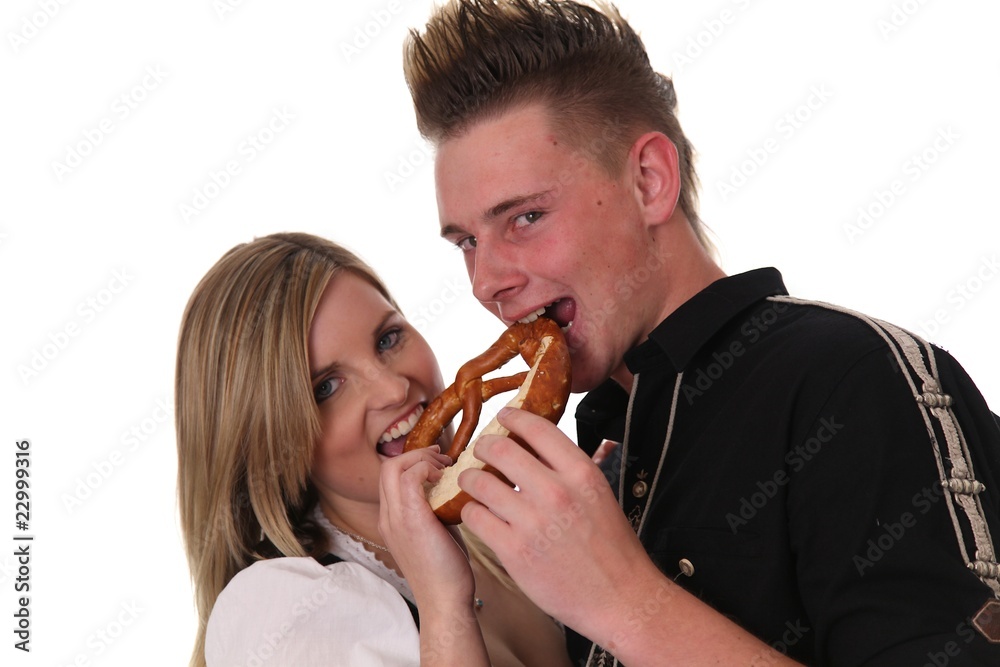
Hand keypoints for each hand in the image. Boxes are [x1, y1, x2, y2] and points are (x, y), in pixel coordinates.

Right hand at [378, 446, 474, 610]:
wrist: (445, 601)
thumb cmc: (447, 571)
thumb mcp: (435, 534)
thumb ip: (435, 511)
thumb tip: (452, 490)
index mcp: (391, 521)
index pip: (390, 478)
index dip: (412, 463)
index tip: (437, 463)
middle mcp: (387, 518)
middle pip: (387, 467)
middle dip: (416, 454)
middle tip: (442, 459)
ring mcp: (395, 519)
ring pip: (393, 467)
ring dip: (422, 459)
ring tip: (445, 466)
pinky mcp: (411, 520)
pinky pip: (411, 477)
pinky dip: (427, 469)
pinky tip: (445, 478)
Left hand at [457, 408, 656, 635]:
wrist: (620, 598)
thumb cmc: (612, 549)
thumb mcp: (598, 495)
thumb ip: (567, 470)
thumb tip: (535, 447)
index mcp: (580, 473)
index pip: (536, 428)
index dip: (513, 417)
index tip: (502, 417)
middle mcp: (555, 491)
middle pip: (500, 449)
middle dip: (483, 447)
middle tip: (479, 452)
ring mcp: (532, 522)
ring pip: (479, 482)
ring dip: (470, 478)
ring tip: (471, 482)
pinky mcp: (514, 551)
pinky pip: (475, 516)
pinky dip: (471, 511)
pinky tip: (477, 513)